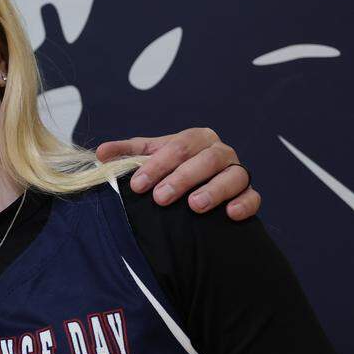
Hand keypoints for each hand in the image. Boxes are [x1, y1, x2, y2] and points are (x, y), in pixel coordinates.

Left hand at [97, 127, 259, 220]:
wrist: (197, 187)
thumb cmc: (170, 169)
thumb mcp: (148, 158)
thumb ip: (126, 154)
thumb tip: (100, 154)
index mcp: (196, 139)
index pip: (179, 146)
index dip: (158, 165)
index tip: (138, 185)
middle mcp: (220, 152)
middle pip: (207, 159)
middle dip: (182, 178)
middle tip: (160, 198)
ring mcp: (237, 172)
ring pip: (234, 176)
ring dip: (214, 190)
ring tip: (194, 206)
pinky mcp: (249, 194)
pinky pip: (253, 197)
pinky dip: (244, 204)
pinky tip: (229, 215)